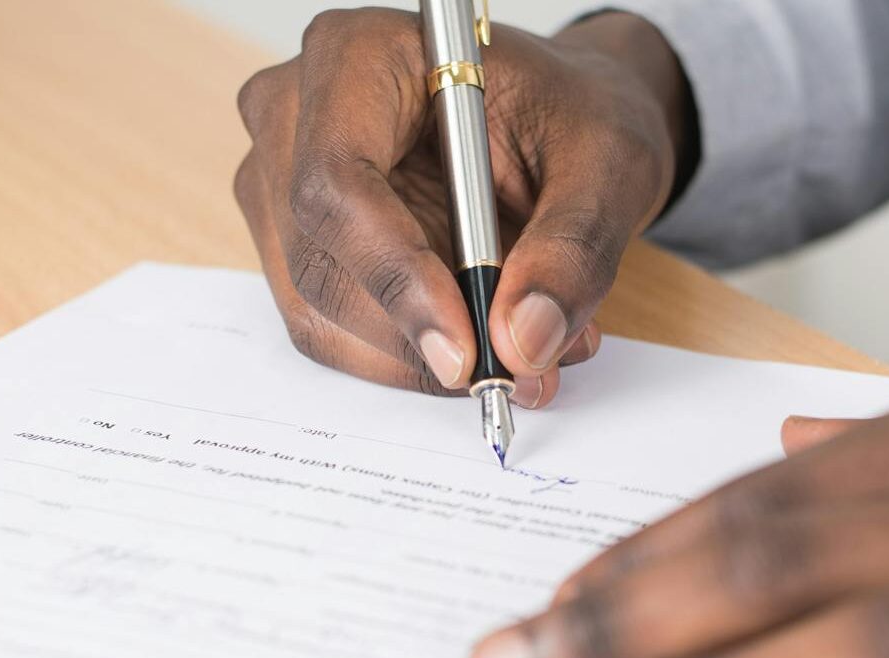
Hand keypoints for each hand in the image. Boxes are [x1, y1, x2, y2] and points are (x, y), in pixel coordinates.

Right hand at [233, 10, 693, 405]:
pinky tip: (478, 337)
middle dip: (416, 335)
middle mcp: (295, 115)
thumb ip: (573, 248)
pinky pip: (331, 329)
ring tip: (520, 349)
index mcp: (359, 56)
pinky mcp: (296, 243)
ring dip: (417, 356)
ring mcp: (281, 183)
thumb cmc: (571, 114)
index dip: (395, 276)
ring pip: (318, 310)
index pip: (337, 182)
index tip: (464, 350)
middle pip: (319, 261)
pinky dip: (407, 355)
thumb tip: (524, 340)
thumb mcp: (608, 164)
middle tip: (515, 369)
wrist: (558, 122)